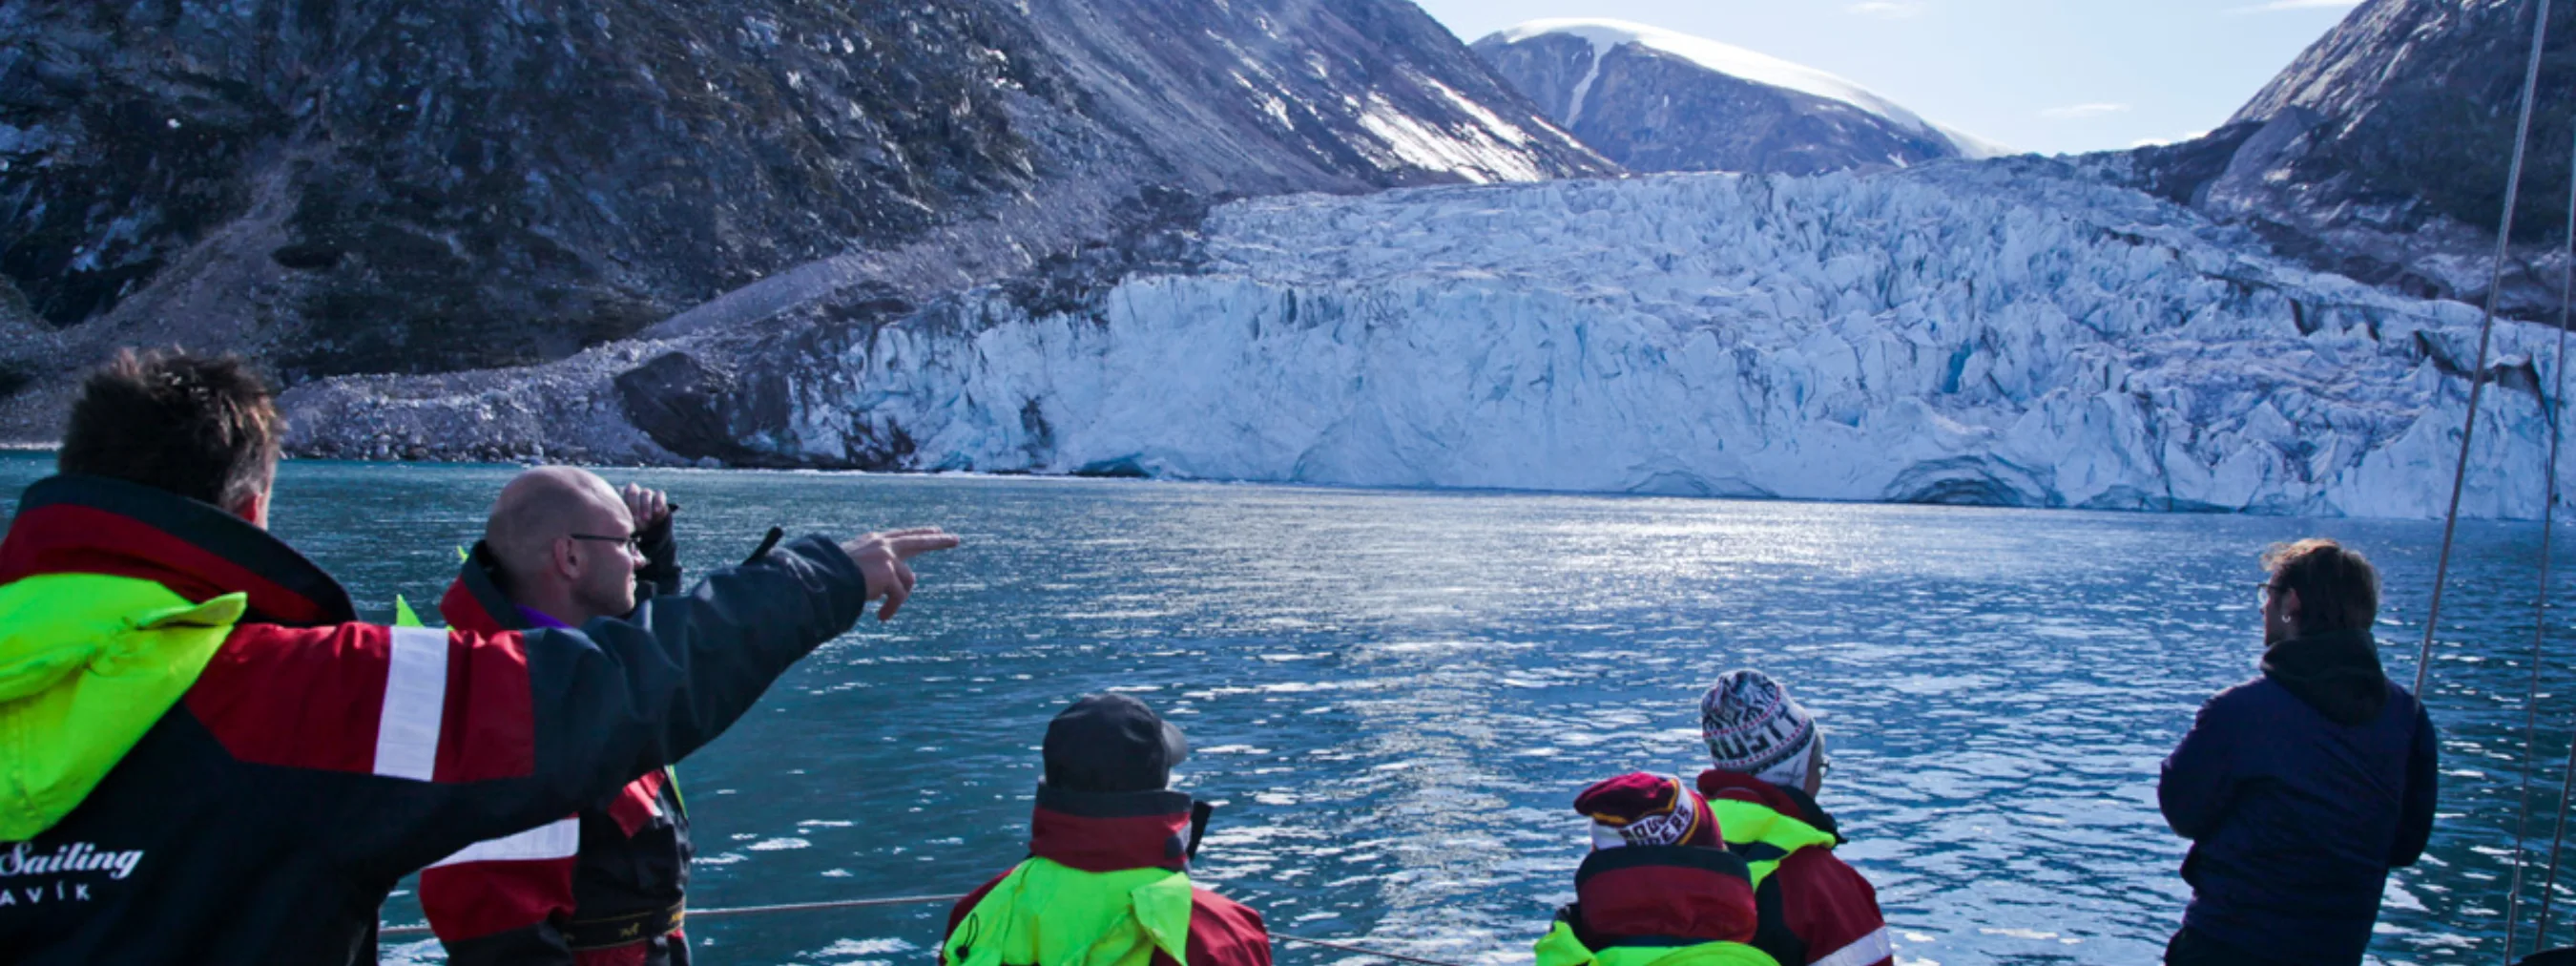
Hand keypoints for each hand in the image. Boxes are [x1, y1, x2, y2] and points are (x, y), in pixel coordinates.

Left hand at [621, 484, 671, 529]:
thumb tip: (624, 521)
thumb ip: (623, 520)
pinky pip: (660, 494)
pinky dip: (659, 501)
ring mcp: (646, 492)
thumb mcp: (624, 524)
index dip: (623, 503)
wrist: (644, 525)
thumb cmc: (630, 525)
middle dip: (634, 505)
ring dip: (646, 506)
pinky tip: (656, 511)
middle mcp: (633, 491)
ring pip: (646, 493)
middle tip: (636, 519)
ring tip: (646, 518)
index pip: (620, 492)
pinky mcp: (658, 495)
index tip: (626, 515)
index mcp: (621, 495)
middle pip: (633, 492)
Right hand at [839, 527, 960, 619]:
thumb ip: (872, 569)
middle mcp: (883, 544)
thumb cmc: (830, 577)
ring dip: (897, 600)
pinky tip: (882, 617)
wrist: (822, 579)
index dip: (919, 534)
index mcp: (873, 541)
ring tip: (883, 614)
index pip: (901, 535)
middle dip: (938, 541)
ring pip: (908, 581)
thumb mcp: (852, 567)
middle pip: (918, 540)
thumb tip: (889, 586)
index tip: (935, 530)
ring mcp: (887, 557)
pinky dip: (891, 608)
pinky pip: (899, 596)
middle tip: (955, 539)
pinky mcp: (890, 572)